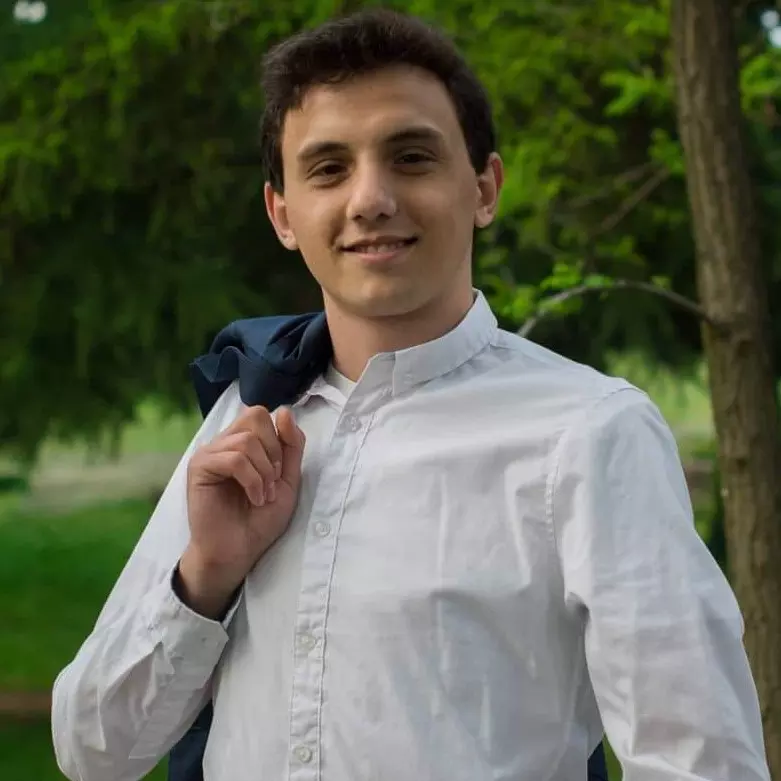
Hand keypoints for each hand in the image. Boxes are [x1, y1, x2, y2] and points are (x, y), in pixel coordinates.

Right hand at [178, 405, 304, 617]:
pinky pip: (233, 459)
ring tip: (263, 495)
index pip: (263, 415)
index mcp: (243, 442)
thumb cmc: (261, 519)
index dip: (279, 439)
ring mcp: (210, 453)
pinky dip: (251, 480)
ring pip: (246, 440)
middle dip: (273, 450)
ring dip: (264, 471)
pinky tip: (254, 498)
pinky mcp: (200, 468)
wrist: (239, 551)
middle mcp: (224, 442)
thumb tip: (284, 411)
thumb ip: (291, 446)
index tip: (279, 472)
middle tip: (272, 481)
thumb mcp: (288, 479)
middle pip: (255, 416)